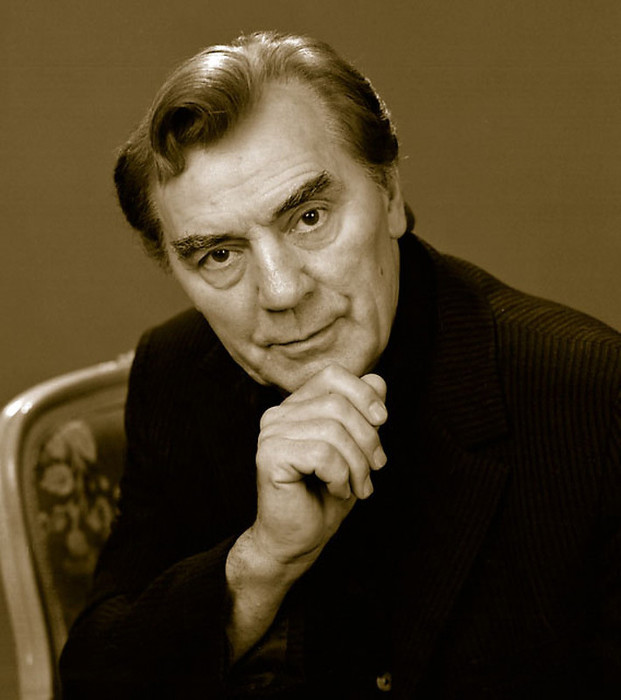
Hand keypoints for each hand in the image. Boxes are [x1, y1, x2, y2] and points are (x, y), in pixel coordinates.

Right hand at [250, 364, 387, 565]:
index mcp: (296, 406)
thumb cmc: (325, 495)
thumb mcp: (354, 449)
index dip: (363, 393)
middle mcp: (278, 414)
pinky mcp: (270, 457)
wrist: (297, 540)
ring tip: (359, 487)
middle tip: (375, 469)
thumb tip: (377, 380)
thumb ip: (362, 413)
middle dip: (367, 439)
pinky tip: (337, 491)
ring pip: (333, 430)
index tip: (382, 422)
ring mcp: (271, 434)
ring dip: (357, 464)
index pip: (333, 375)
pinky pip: (323, 455)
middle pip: (338, 404)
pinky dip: (341, 476)